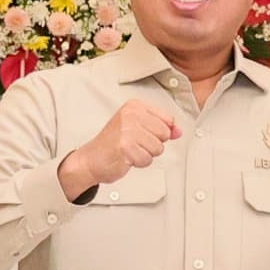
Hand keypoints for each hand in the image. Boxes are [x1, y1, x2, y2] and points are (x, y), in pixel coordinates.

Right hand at [58, 100, 184, 201]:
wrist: (90, 159)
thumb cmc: (112, 143)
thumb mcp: (137, 128)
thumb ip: (160, 128)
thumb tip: (178, 131)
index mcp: (134, 106)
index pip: (167, 119)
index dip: (161, 132)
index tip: (145, 134)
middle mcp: (131, 115)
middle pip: (164, 134)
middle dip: (153, 144)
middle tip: (134, 143)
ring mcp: (128, 130)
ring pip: (158, 148)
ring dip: (145, 154)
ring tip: (130, 150)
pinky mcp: (126, 147)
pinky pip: (147, 159)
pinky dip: (138, 163)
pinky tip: (126, 157)